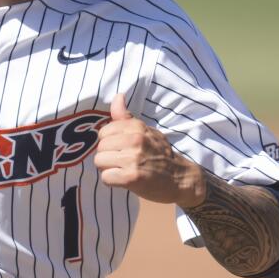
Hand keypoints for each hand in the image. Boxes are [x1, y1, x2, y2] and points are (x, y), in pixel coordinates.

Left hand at [94, 94, 205, 208]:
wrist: (179, 178)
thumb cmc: (159, 154)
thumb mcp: (146, 131)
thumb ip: (126, 117)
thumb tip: (118, 96)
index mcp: (137, 127)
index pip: (104, 132)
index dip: (110, 142)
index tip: (122, 148)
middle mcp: (135, 140)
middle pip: (100, 147)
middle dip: (107, 156)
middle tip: (123, 162)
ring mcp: (133, 158)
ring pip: (99, 161)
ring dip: (108, 168)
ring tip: (122, 170)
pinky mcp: (131, 177)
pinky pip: (106, 177)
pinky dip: (112, 181)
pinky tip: (123, 181)